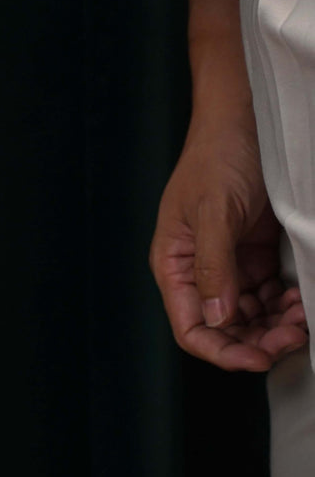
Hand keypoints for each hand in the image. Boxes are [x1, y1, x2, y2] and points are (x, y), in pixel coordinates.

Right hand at [150, 110, 306, 370]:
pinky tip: (304, 298)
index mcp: (175, 264)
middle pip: (225, 329)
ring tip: (304, 315)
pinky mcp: (256, 255)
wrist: (247, 119)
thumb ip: (213, 266)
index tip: (260, 358)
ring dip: (278, 325)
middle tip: (295, 335)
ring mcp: (229, 264)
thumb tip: (218, 318)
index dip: (222, 350)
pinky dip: (290, 304)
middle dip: (259, 340)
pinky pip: (272, 295)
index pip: (191, 327)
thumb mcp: (215, 211)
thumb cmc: (219, 157)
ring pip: (252, 317)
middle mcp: (199, 271)